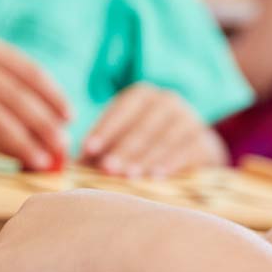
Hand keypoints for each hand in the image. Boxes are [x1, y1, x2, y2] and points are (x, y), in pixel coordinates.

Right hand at [0, 32, 70, 169]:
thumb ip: (0, 85)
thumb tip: (41, 123)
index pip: (30, 72)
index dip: (53, 96)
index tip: (70, 117)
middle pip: (19, 98)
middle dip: (46, 125)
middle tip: (63, 146)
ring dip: (25, 143)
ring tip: (43, 160)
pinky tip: (13, 159)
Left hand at [81, 83, 225, 177]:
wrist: (193, 148)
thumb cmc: (145, 144)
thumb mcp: (123, 140)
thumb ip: (98, 150)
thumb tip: (69, 165)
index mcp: (141, 96)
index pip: (121, 110)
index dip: (104, 130)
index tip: (87, 150)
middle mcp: (166, 100)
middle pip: (141, 126)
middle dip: (123, 148)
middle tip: (106, 168)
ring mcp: (188, 118)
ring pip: (163, 138)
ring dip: (144, 158)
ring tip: (128, 175)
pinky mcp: (203, 138)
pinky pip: (185, 149)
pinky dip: (170, 162)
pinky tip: (155, 176)